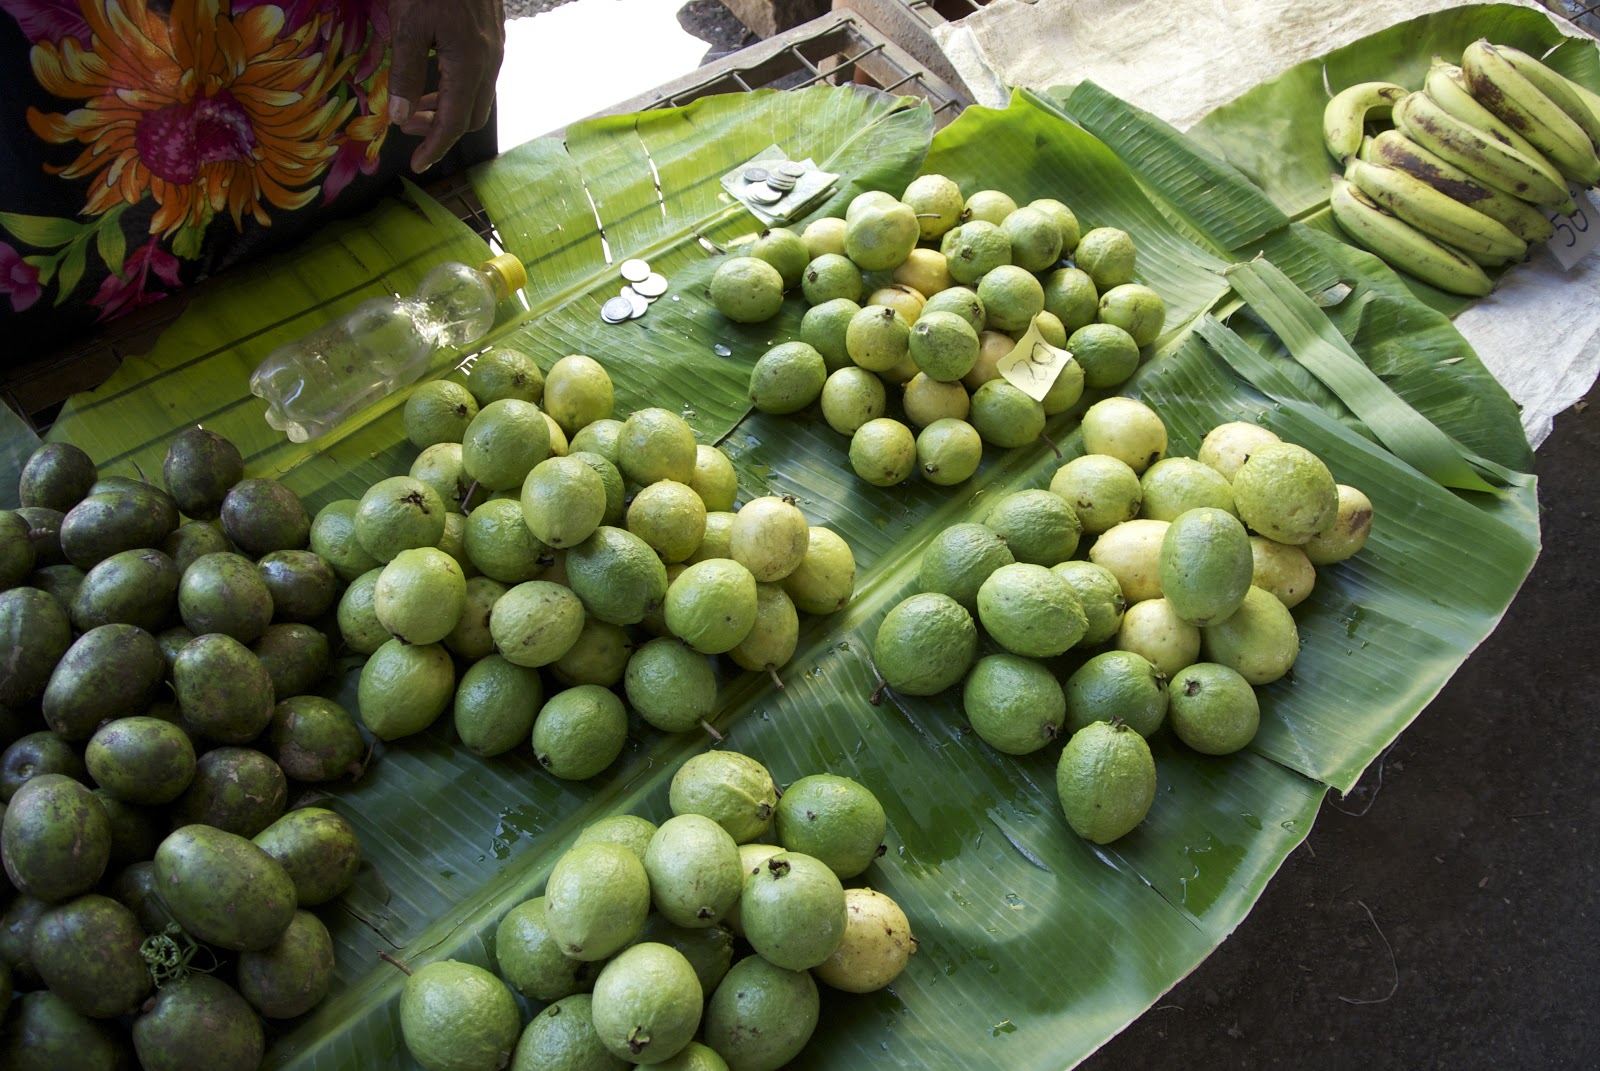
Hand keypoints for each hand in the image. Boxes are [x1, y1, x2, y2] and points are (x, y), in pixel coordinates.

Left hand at [387, 0, 505, 172]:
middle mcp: (489, 63)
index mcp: (469, 65)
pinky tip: (435, 74)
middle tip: (408, 124)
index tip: (418, 165)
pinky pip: (480, 75)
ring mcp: (494, 49)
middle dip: (441, 129)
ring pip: (477, 96)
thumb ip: (407, 74)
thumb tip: (402, 117)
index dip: (435, 148)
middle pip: (471, 116)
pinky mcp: (493, 36)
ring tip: (417, 102)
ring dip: (448, 107)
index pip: (454, 123)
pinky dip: (457, 88)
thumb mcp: (408, 26)